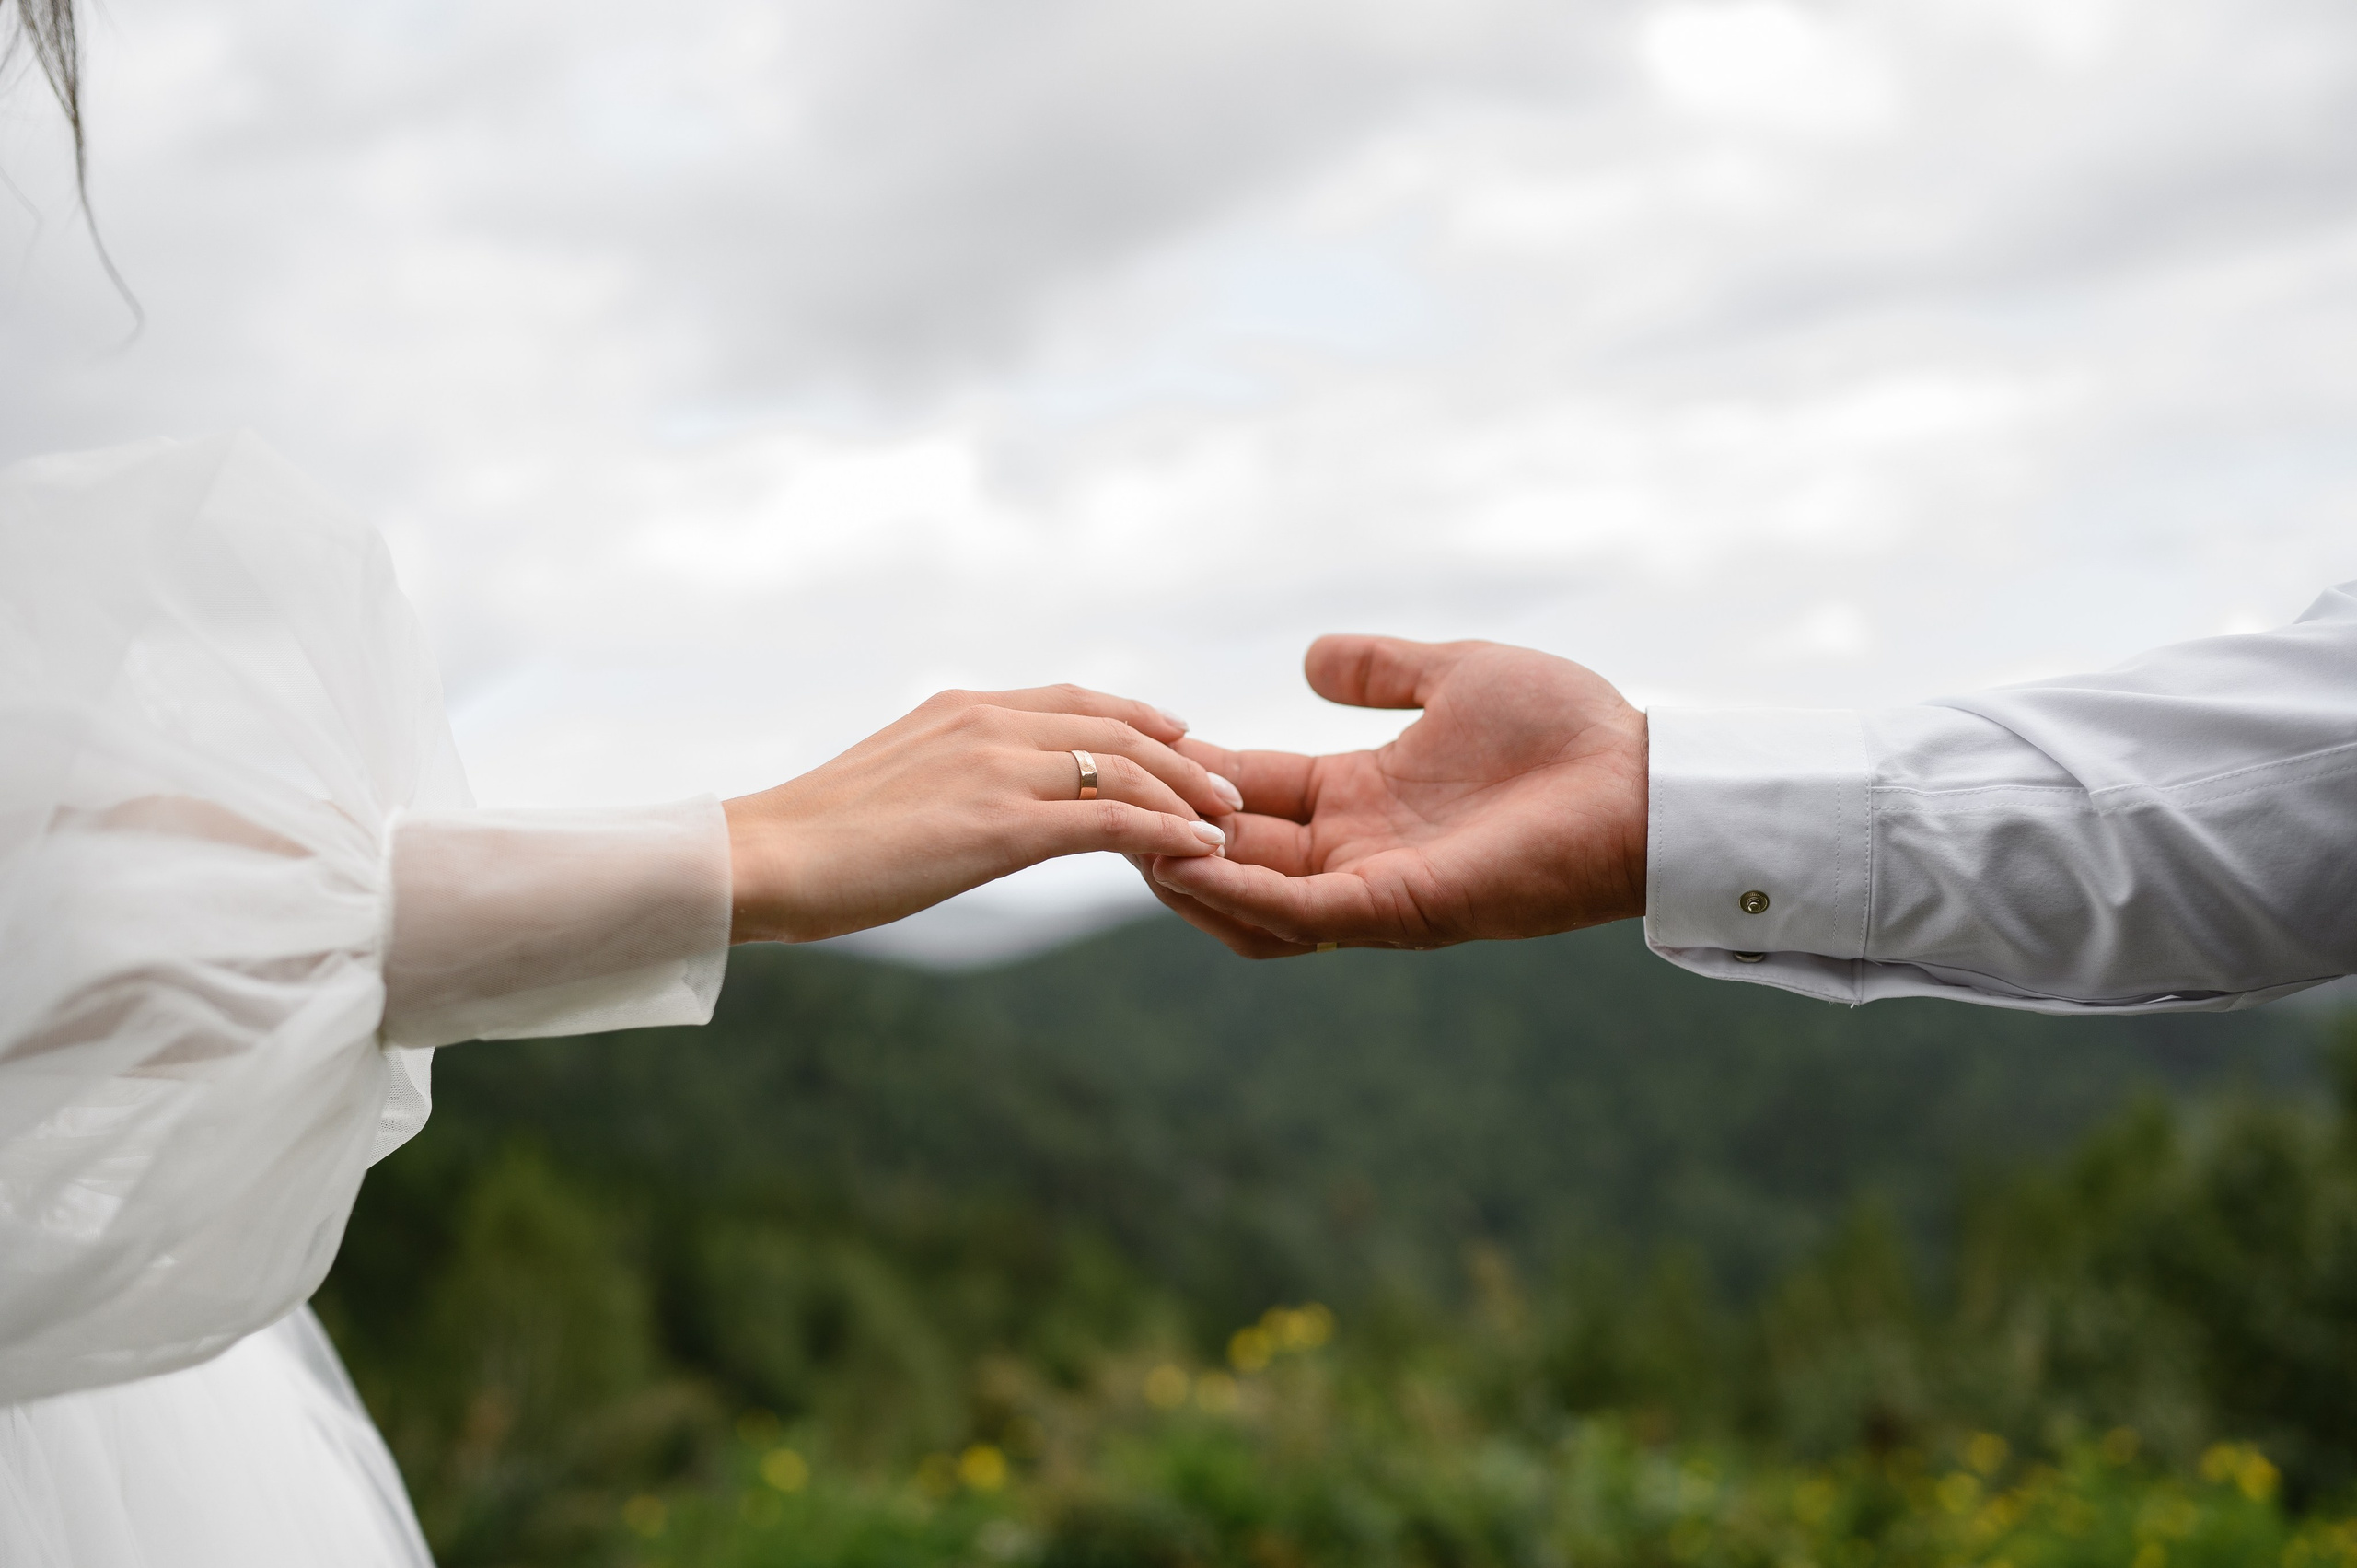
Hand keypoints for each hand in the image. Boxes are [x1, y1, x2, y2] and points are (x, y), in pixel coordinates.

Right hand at [725, 686, 1241, 942]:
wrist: (765, 858)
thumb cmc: (814, 839)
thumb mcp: (894, 781)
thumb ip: (946, 774)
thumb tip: (967, 803)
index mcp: (960, 707)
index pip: (1073, 700)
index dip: (1137, 717)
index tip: (1181, 736)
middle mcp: (986, 722)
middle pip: (1114, 727)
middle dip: (1180, 755)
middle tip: (1226, 786)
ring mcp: (997, 769)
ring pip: (1124, 769)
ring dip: (1186, 794)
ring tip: (1226, 821)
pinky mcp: (1001, 825)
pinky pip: (1110, 822)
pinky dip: (1165, 832)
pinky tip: (1199, 850)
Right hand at [1142, 635, 1646, 956]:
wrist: (1640, 779)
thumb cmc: (1566, 730)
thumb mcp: (1453, 675)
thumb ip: (1380, 670)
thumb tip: (1309, 657)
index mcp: (1361, 799)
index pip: (1250, 794)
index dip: (1190, 775)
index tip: (1136, 745)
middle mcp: (1356, 851)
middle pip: (1232, 853)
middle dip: (1167, 830)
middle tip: (1103, 801)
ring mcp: (1373, 886)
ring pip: (1249, 901)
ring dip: (1187, 873)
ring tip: (1128, 835)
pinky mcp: (1399, 909)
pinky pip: (1298, 912)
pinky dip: (1239, 891)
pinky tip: (1187, 859)